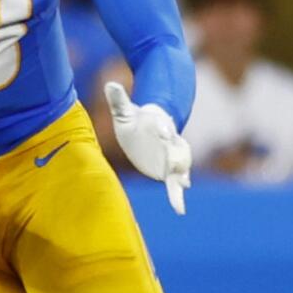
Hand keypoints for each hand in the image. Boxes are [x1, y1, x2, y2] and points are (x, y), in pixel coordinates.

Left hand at [103, 80, 191, 213]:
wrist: (153, 128)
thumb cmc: (137, 119)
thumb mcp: (125, 110)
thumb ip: (119, 99)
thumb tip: (110, 83)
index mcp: (159, 124)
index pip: (164, 125)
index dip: (165, 129)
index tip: (165, 132)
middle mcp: (170, 141)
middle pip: (178, 148)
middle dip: (178, 157)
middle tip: (178, 164)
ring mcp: (172, 155)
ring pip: (182, 164)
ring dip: (182, 175)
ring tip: (183, 187)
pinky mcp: (169, 168)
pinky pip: (177, 180)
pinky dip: (178, 191)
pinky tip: (178, 208)